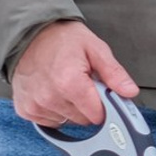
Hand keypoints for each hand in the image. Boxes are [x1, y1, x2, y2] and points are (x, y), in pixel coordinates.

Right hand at [11, 20, 137, 127]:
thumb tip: (130, 92)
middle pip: (83, 120)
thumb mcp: (96, 49)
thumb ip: (114, 73)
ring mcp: (35, 106)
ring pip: (68, 121)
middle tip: (84, 83)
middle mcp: (49, 98)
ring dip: (72, 108)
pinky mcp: (26, 110)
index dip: (105, 105)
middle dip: (89, 105)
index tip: (103, 93)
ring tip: (67, 84)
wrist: (31, 34)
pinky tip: (54, 92)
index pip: (98, 115)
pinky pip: (51, 121)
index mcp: (69, 82)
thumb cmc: (63, 39)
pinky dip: (56, 110)